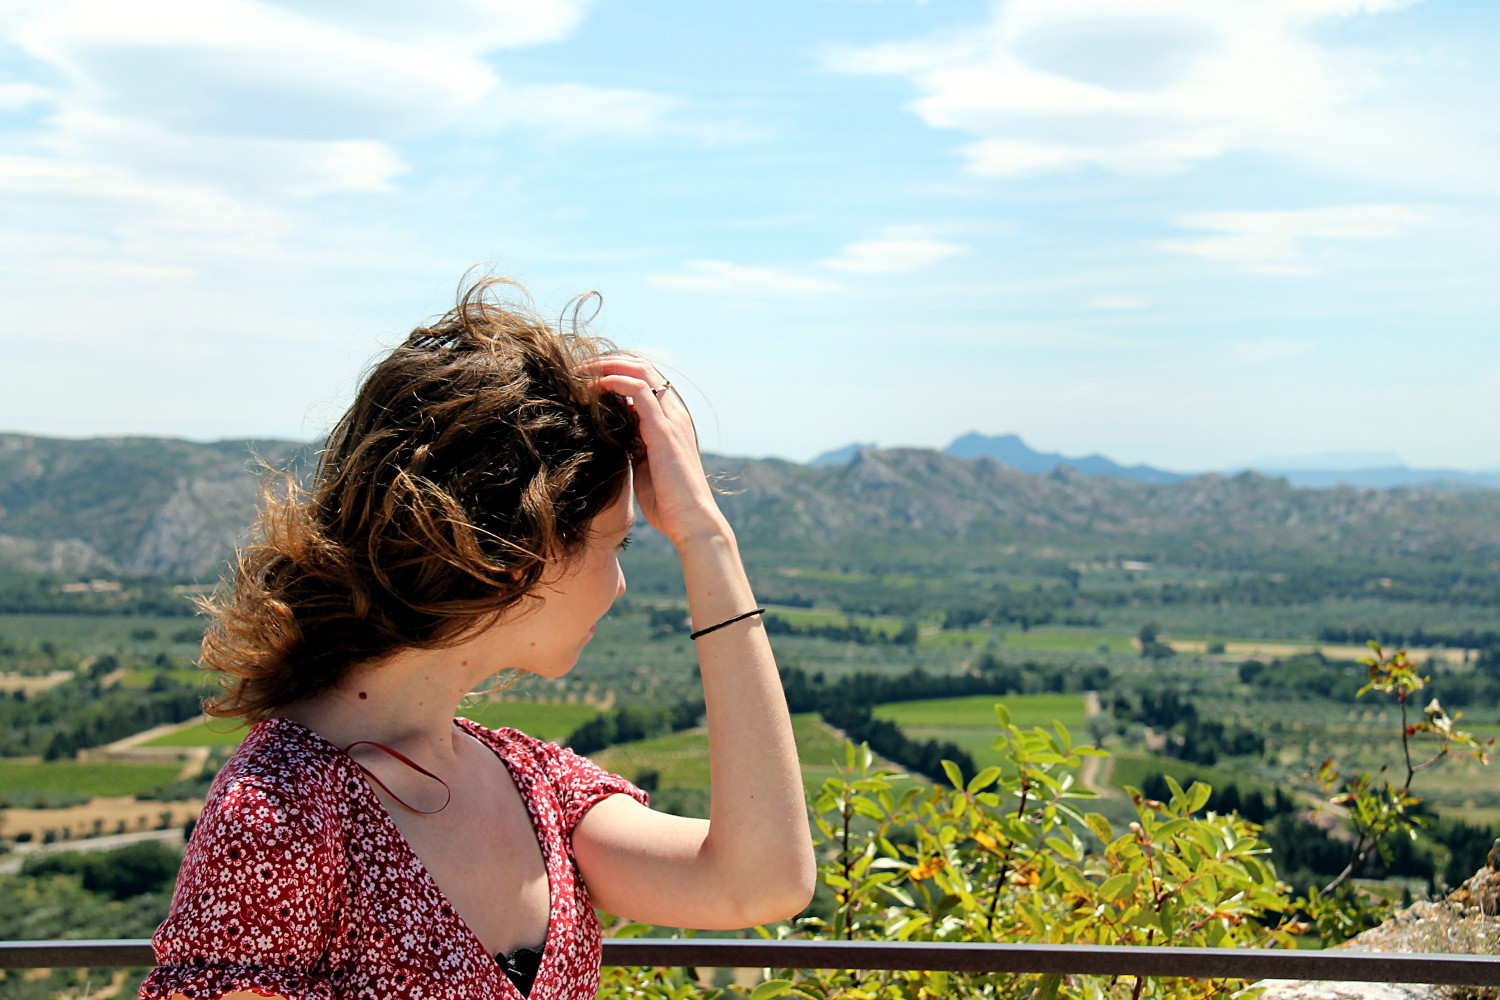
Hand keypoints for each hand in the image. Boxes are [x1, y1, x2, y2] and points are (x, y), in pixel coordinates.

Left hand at [584, 357, 728, 547]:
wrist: (691, 521)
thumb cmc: (668, 501)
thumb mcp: (644, 466)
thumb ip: (632, 446)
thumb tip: (610, 437)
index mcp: (671, 420)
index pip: (645, 379)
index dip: (616, 371)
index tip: (586, 377)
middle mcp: (674, 413)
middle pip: (642, 367)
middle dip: (608, 362)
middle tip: (578, 368)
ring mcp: (671, 419)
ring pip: (640, 372)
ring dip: (607, 366)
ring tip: (580, 372)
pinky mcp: (664, 430)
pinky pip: (639, 391)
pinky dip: (614, 382)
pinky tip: (592, 388)